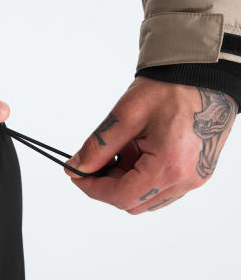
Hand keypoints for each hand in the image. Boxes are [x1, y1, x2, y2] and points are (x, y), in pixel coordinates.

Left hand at [65, 76, 236, 213]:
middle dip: (108, 184)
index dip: (93, 188)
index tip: (77, 174)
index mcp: (170, 166)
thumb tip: (78, 166)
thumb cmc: (171, 88)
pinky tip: (137, 149)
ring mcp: (194, 178)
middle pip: (134, 203)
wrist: (201, 76)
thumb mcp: (126, 114)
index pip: (122, 196)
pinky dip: (142, 174)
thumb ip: (99, 145)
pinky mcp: (196, 172)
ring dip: (126, 180)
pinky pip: (162, 187)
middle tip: (95, 160)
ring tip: (121, 148)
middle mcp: (186, 179)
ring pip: (147, 197)